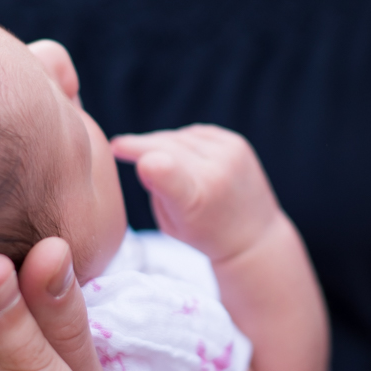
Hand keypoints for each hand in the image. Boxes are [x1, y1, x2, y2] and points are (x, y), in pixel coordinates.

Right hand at [112, 125, 281, 262]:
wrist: (253, 236)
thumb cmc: (203, 233)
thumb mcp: (170, 224)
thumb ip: (156, 187)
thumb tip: (147, 155)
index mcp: (194, 200)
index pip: (166, 170)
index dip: (139, 154)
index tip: (117, 149)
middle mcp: (215, 172)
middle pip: (162, 146)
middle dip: (137, 145)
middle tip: (118, 147)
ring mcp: (229, 154)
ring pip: (177, 136)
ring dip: (160, 144)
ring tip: (151, 157)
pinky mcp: (237, 143)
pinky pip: (195, 133)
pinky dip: (183, 141)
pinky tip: (178, 154)